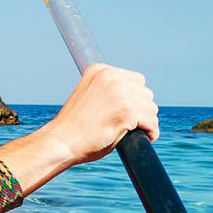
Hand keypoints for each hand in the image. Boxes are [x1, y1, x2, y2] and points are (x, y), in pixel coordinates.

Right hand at [44, 63, 158, 163]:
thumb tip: (136, 96)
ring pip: (151, 108)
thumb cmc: (74, 126)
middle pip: (146, 93)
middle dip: (141, 110)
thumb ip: (109, 91)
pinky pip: (151, 122)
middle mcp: (110, 77)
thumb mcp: (90, 97)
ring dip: (146, 122)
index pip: (136, 80)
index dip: (135, 99)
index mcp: (100, 70)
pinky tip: (144, 137)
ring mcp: (119, 93)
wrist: (61, 142)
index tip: (126, 112)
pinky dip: (151, 132)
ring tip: (131, 132)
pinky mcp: (127, 111)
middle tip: (127, 124)